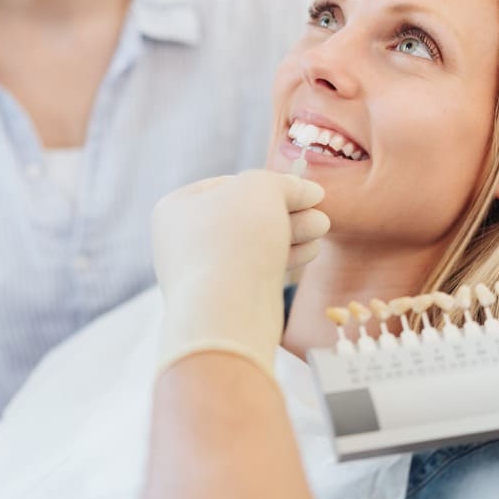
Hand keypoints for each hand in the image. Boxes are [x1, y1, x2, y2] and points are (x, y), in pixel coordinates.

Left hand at [152, 170, 328, 375]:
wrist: (226, 314)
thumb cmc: (235, 239)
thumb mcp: (261, 188)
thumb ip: (282, 183)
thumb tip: (307, 191)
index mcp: (177, 208)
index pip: (230, 185)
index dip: (271, 184)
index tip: (306, 191)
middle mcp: (184, 240)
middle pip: (244, 216)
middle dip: (286, 211)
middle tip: (320, 211)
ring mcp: (203, 272)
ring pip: (254, 243)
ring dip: (291, 232)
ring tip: (322, 228)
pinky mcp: (226, 299)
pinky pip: (256, 270)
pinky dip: (283, 258)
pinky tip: (311, 251)